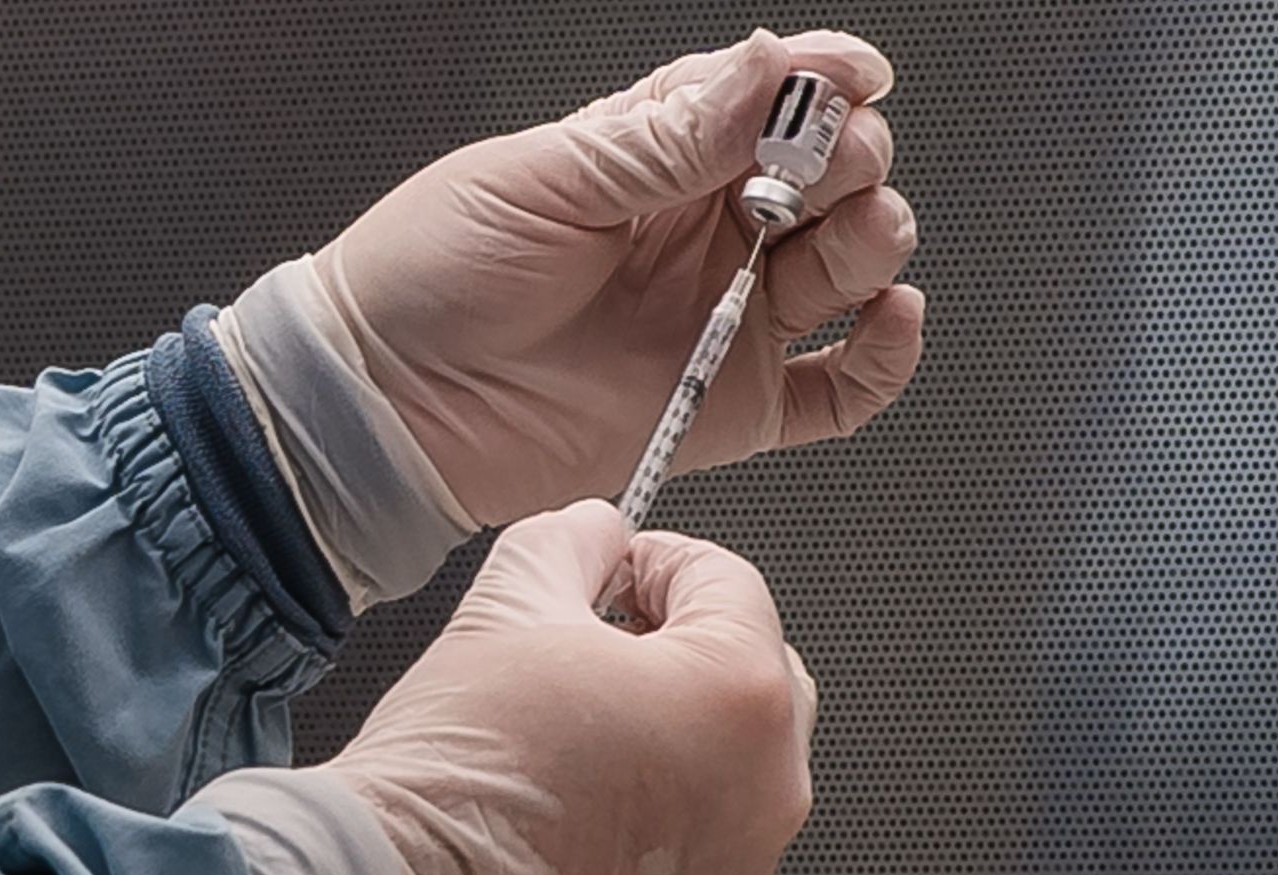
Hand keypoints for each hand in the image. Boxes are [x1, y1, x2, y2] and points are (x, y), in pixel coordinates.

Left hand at [314, 29, 924, 525]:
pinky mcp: (735, 405)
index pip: (770, 98)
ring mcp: (726, 318)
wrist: (389, 404)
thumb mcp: (548, 177)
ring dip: (876, 239)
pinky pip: (842, 389)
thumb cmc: (432, 277)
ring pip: (849, 268)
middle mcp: (704, 232)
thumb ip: (670, 136)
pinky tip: (889, 317)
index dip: (823, 82)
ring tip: (858, 231)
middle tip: (825, 167)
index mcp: (658, 156)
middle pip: (829, 179)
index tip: (851, 78)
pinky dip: (885, 354)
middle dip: (852, 160)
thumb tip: (769, 65)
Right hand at [322, 501, 816, 874]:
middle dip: (682, 647)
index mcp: (741, 694)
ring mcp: (738, 874)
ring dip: (674, 739)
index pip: (727, 582)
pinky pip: (698, 854)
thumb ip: (573, 542)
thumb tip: (594, 536)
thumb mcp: (510, 602)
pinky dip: (657, 825)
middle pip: (753, 677)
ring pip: (731, 773)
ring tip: (577, 738)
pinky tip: (577, 813)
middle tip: (600, 646)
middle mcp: (766, 791)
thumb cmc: (459, 775)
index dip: (656, 562)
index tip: (613, 572)